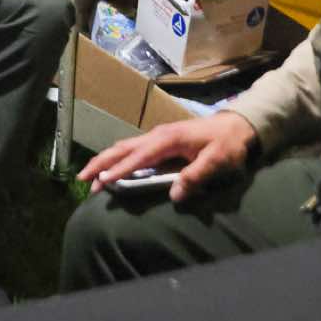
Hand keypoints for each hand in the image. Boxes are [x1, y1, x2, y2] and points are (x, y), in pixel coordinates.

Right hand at [78, 114, 255, 203]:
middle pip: (123, 148)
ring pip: (124, 147)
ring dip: (106, 161)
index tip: (103, 182)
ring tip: (90, 177)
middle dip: (101, 163)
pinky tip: (110, 167)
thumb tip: (174, 196)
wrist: (237, 125)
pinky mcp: (160, 141)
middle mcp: (158, 135)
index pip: (139, 156)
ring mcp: (158, 136)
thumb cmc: (228, 144)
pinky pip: (133, 149)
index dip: (120, 170)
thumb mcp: (217, 161)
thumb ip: (196, 176)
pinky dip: (117, 158)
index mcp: (169, 139)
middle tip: (83, 180)